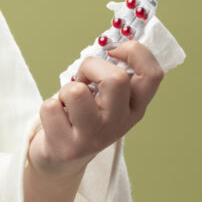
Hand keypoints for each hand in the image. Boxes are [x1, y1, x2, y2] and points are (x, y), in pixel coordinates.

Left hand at [28, 41, 163, 180]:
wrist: (61, 159)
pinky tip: (57, 120)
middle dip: (90, 67)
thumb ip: (109, 74)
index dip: (135, 52)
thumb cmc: (81, 117)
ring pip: (76, 92)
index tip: (114, 49)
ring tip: (67, 103)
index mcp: (134, 107)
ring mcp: (94, 137)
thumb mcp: (104, 98)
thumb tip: (107, 42)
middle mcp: (119, 123)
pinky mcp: (68, 146)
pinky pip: (50, 107)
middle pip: (115, 78)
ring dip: (65, 90)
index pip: (153, 74)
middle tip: (82, 79)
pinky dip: (48, 107)